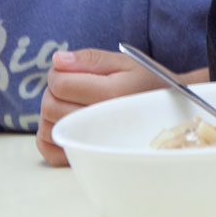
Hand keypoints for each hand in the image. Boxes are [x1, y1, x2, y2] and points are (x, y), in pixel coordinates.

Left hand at [35, 49, 203, 165]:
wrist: (168, 114)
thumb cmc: (146, 84)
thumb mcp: (125, 62)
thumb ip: (90, 58)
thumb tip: (57, 60)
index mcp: (112, 95)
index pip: (61, 84)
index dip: (58, 72)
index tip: (70, 70)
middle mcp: (101, 123)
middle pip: (50, 106)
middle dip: (53, 90)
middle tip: (71, 84)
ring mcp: (92, 144)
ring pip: (47, 127)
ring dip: (51, 111)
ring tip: (72, 102)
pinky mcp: (84, 158)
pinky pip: (49, 149)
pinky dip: (48, 135)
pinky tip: (65, 121)